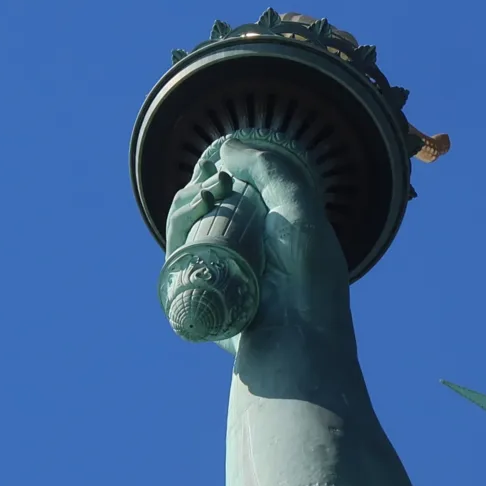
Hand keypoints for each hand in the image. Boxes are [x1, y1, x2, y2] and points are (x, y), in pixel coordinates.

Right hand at [163, 134, 346, 310]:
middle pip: (211, 207)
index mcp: (275, 235)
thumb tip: (226, 148)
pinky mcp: (196, 291)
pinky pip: (178, 251)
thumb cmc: (308, 279)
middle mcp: (246, 253)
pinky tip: (194, 206)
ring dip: (189, 197)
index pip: (242, 194)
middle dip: (205, 181)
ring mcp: (220, 273)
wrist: (295, 338)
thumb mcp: (300, 211)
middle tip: (212, 174)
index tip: (223, 158)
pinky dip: (179, 222)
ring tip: (205, 190)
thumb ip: (271, 170)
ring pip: (190, 225)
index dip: (229, 171)